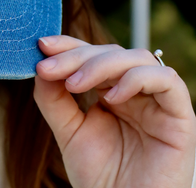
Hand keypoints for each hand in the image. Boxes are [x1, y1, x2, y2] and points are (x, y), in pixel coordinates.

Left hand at [34, 35, 195, 187]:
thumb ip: (54, 99)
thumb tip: (40, 66)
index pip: (92, 54)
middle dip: (76, 56)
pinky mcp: (180, 117)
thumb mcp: (68, 132)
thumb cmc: (101, 178)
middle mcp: (136, 92)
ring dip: (100, 64)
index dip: (69, 45)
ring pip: (137, 57)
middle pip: (110, 52)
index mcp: (111, 91)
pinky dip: (136, 79)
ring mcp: (158, 102)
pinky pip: (166, 81)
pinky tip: (110, 98)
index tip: (42, 45)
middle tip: (48, 68)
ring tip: (74, 85)